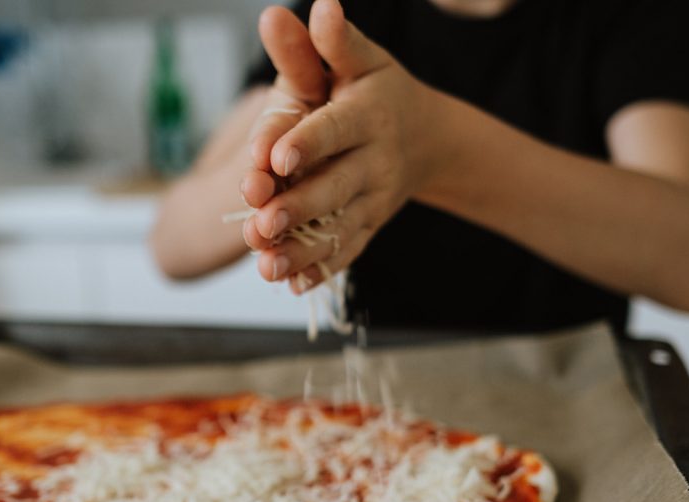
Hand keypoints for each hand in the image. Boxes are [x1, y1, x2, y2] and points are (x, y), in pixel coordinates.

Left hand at [241, 0, 434, 289]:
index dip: (306, 141)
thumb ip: (331, 43)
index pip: (335, 128)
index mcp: (369, 114)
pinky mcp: (369, 225)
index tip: (273, 157)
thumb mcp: (362, 60)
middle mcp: (376, 160)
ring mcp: (374, 199)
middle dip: (298, 206)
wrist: (427, 137)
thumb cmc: (380, 91)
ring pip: (338, 228)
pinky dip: (322, 270)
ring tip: (267, 267)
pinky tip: (293, 286)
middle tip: (261, 222)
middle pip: (335, 186)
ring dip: (303, 250)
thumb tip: (318, 6)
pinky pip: (348, 251)